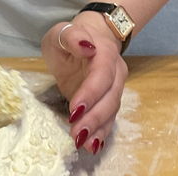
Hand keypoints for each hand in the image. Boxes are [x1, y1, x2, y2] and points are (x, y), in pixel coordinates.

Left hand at [41, 12, 127, 154]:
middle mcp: (115, 73)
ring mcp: (114, 88)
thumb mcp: (62, 31)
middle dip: (94, 118)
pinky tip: (93, 145)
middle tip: (76, 133)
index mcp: (104, 53)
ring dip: (98, 129)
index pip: (101, 75)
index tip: (75, 109)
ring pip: (111, 111)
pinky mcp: (107, 101)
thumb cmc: (70, 37)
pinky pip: (108, 118)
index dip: (91, 93)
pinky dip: (101, 133)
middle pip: (110, 98)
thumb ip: (72, 37)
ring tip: (83, 144)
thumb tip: (87, 47)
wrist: (88, 39)